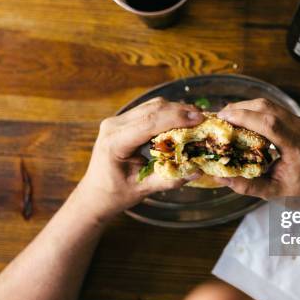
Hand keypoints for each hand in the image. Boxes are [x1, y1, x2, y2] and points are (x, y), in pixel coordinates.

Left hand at [75, 98, 203, 219]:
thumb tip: (197, 170)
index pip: (149, 122)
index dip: (176, 118)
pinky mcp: (123, 120)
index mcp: (115, 142)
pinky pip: (149, 110)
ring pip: (152, 105)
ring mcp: (117, 120)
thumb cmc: (116, 195)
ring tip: (197, 119)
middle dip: (180, 111)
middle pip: (152, 109)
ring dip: (176, 110)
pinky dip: (168, 113)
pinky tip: (182, 120)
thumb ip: (169, 179)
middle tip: (204, 118)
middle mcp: (113, 125)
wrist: (95, 194)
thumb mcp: (143, 190)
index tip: (199, 119)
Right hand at [215, 98, 299, 198]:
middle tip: (219, 116)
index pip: (270, 124)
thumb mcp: (274, 194)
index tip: (223, 118)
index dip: (245, 116)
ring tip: (228, 117)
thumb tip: (221, 177)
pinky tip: (245, 120)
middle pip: (268, 107)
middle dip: (241, 108)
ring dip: (247, 107)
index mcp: (298, 150)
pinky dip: (258, 112)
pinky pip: (277, 110)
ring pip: (272, 105)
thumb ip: (247, 186)